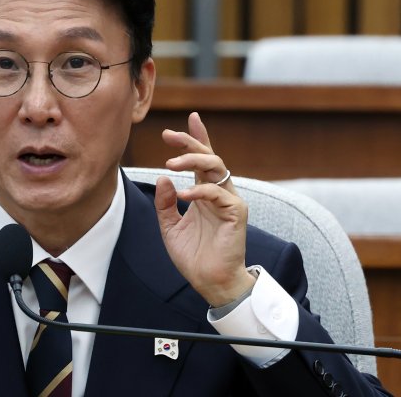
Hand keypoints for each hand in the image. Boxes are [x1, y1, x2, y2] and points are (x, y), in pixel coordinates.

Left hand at [154, 112, 254, 306]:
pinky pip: (218, 193)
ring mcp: (229, 201)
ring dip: (193, 160)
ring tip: (170, 163)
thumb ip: (165, 203)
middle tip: (169, 135)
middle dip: (190, 142)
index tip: (192, 117)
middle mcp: (219, 192)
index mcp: (204, 193)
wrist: (210, 283)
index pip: (203, 160)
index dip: (198, 138)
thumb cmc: (193, 256)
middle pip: (209, 157)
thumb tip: (164, 177)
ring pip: (216, 168)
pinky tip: (182, 195)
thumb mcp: (169, 227)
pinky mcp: (236, 213)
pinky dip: (199, 191)